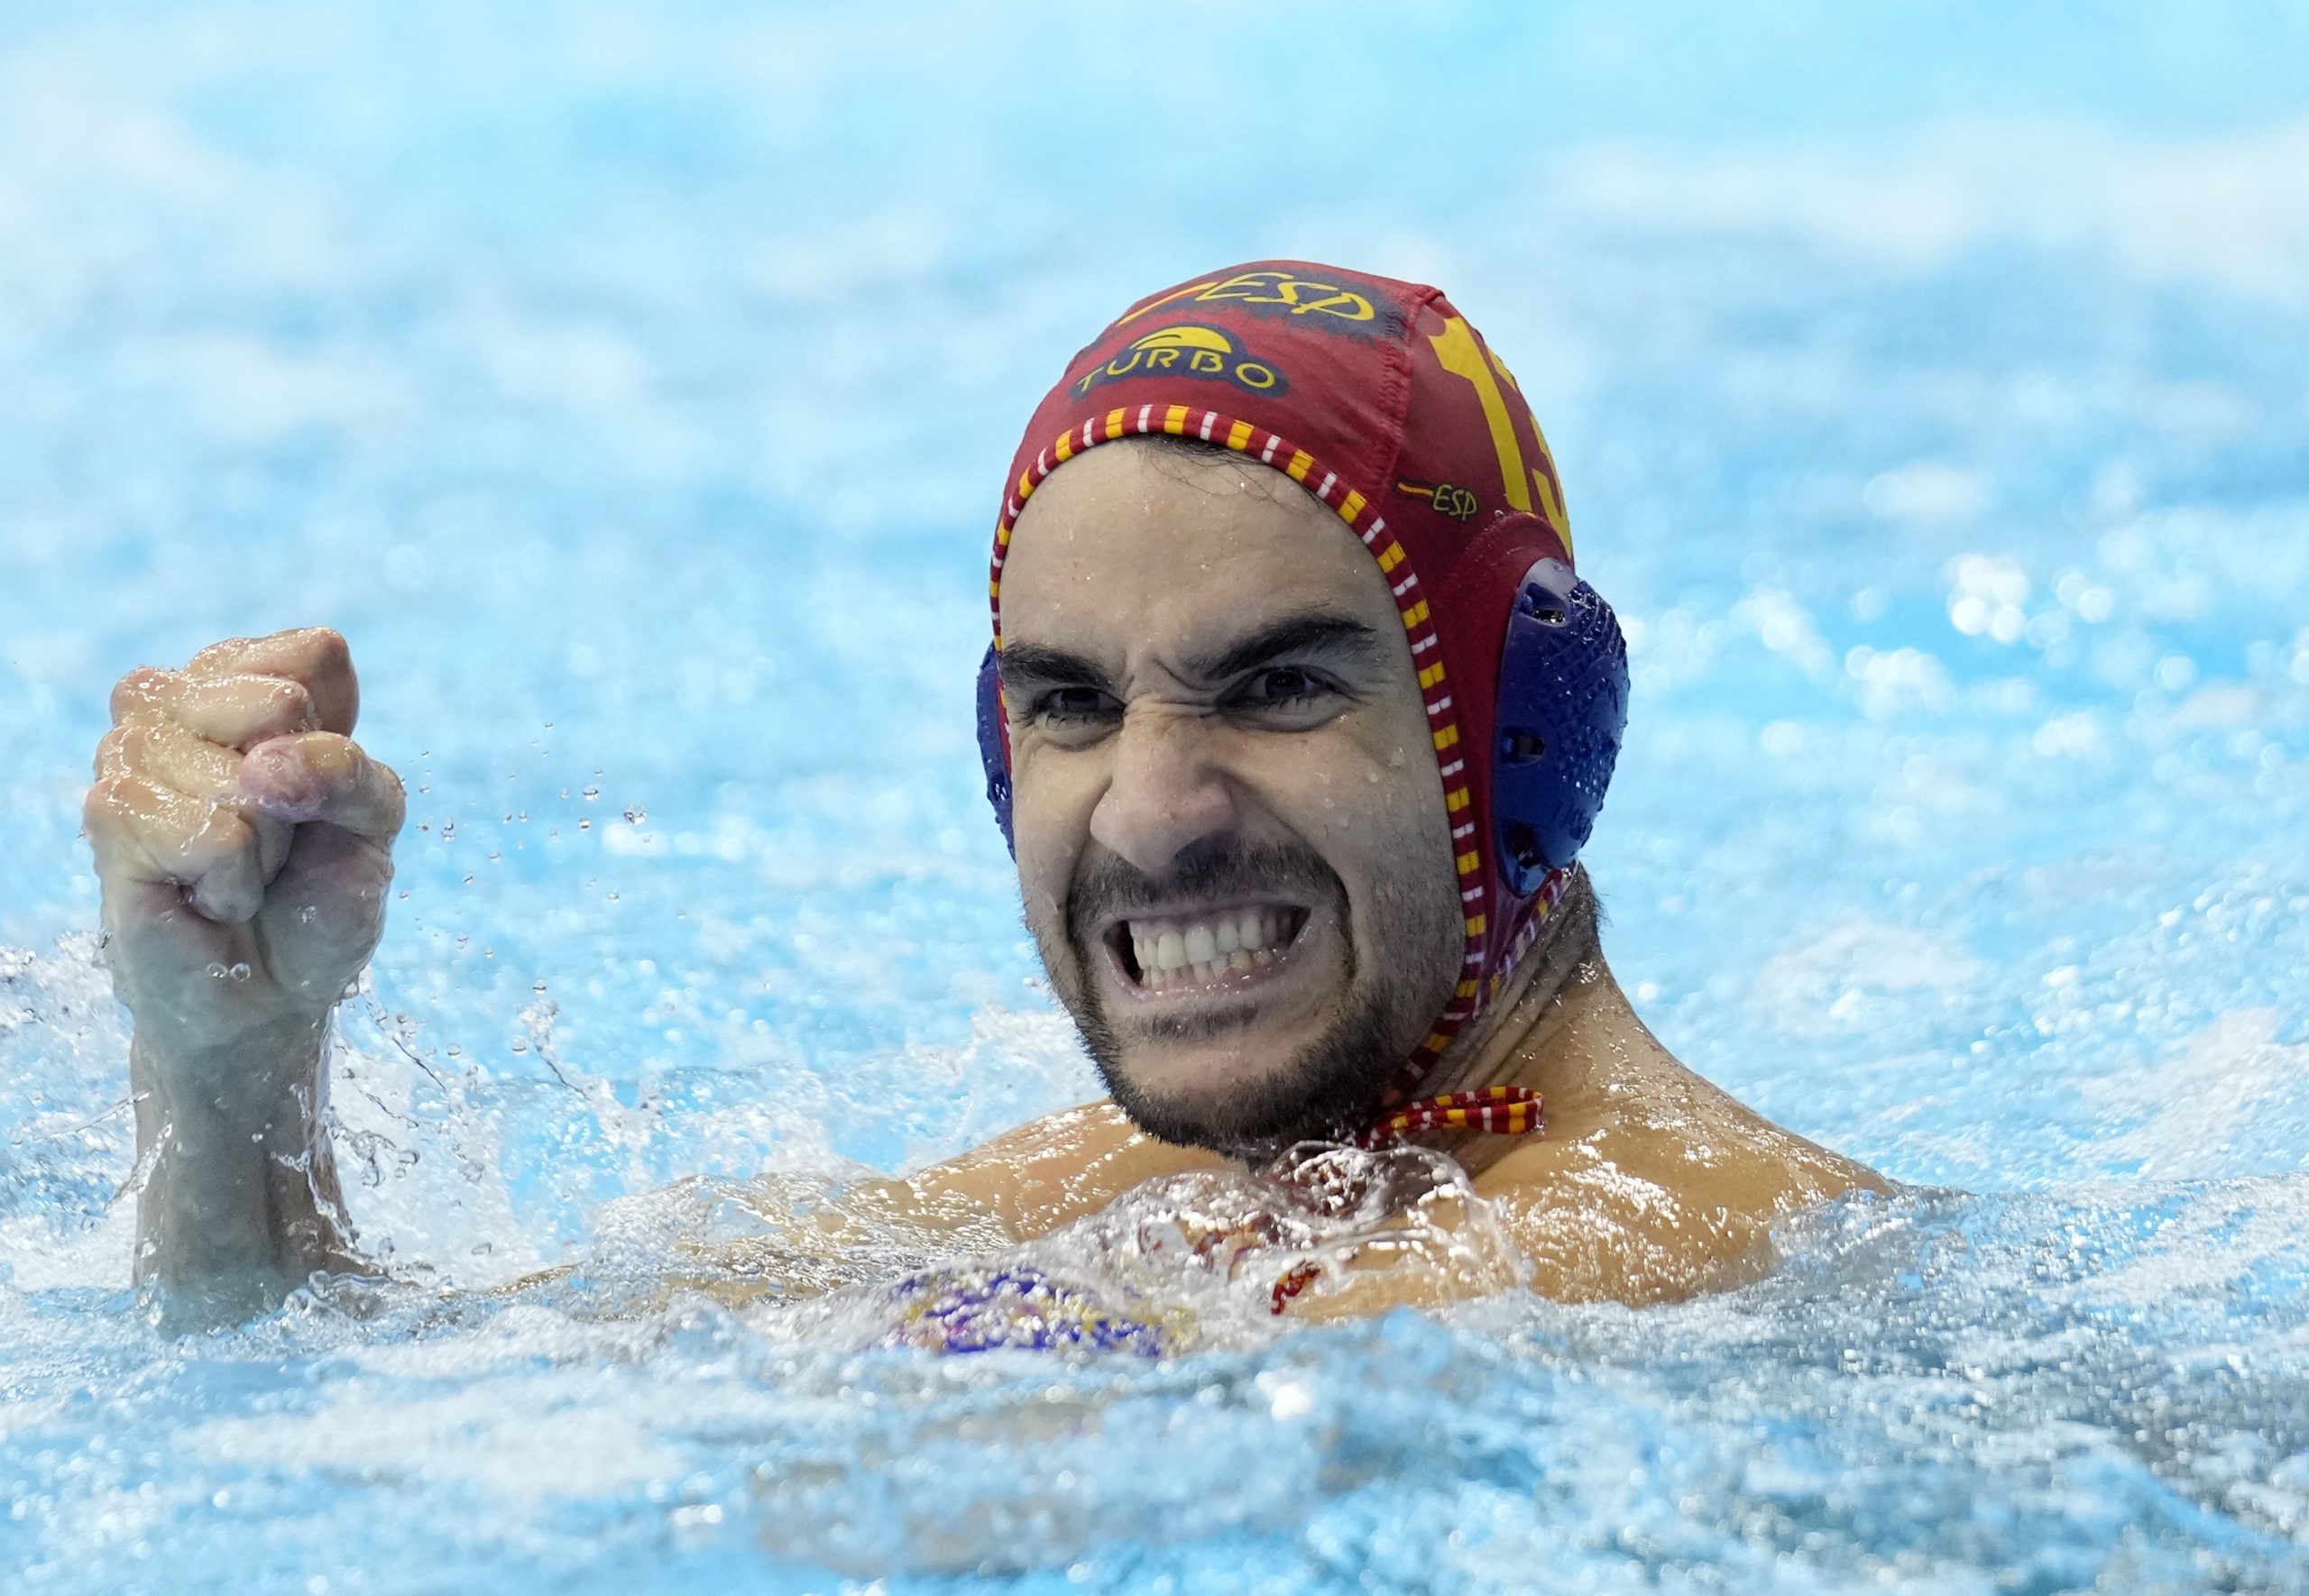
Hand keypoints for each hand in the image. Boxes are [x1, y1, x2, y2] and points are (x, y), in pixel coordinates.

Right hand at [84, 628, 404, 1068]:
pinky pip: (213, 832)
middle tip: (279, 839)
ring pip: (246, 773)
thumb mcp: (372, 820)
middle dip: (305, 791)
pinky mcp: (110, 811)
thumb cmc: (316, 897)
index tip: (319, 792)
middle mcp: (178, 700)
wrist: (273, 993)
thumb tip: (266, 765)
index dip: (338, 737)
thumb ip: (348, 771)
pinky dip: (234, 880)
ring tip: (242, 871)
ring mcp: (132, 749)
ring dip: (268, 845)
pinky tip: (209, 896)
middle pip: (281, 701)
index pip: (315, 655)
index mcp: (247, 679)